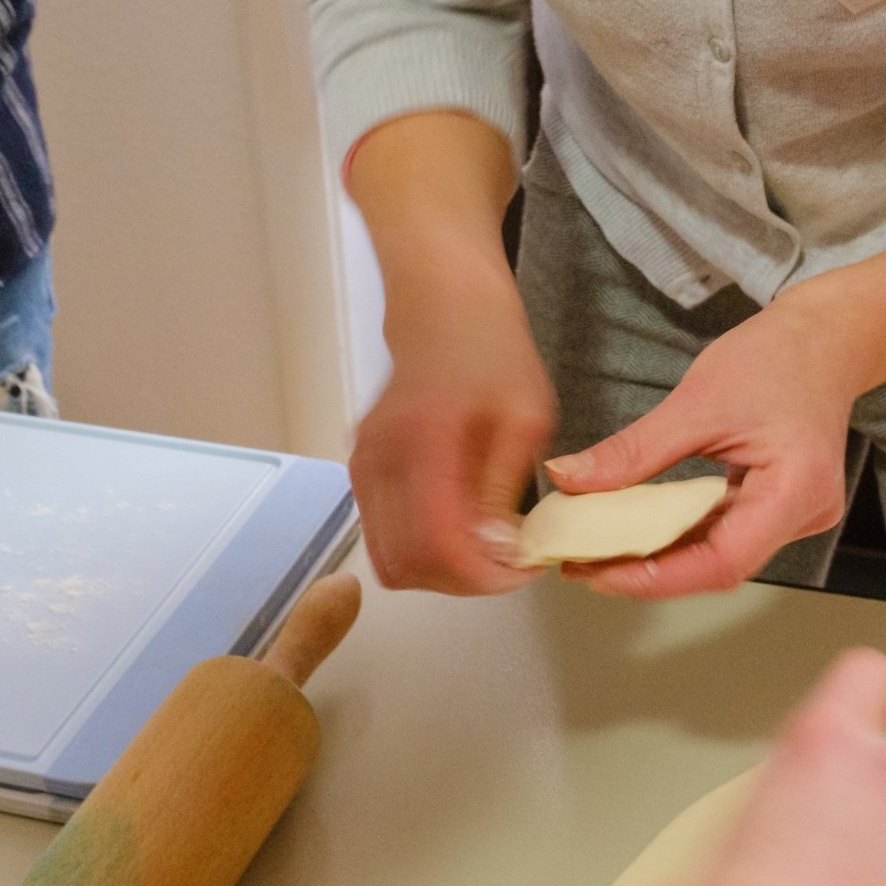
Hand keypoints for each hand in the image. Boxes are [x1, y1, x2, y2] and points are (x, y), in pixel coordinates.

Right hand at [348, 257, 556, 593]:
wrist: (442, 304)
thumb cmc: (491, 349)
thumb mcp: (524, 415)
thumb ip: (504, 488)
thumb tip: (497, 554)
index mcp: (423, 441)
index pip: (436, 544)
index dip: (480, 576)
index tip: (520, 570)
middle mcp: (379, 459)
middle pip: (405, 565)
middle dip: (461, 581)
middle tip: (508, 564)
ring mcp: (362, 466)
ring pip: (389, 558)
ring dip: (439, 570)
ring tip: (487, 546)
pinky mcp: (361, 469)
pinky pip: (383, 533)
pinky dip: (422, 548)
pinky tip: (462, 525)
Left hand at [546, 286, 866, 598]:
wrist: (827, 338)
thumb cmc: (778, 357)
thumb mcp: (697, 400)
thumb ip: (634, 450)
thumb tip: (570, 481)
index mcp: (795, 491)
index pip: (722, 562)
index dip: (656, 577)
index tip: (599, 574)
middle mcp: (804, 514)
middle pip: (719, 565)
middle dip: (648, 570)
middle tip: (583, 565)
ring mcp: (796, 514)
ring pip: (719, 553)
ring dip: (659, 555)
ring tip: (597, 552)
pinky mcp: (782, 507)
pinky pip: (726, 532)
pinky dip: (679, 534)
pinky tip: (635, 530)